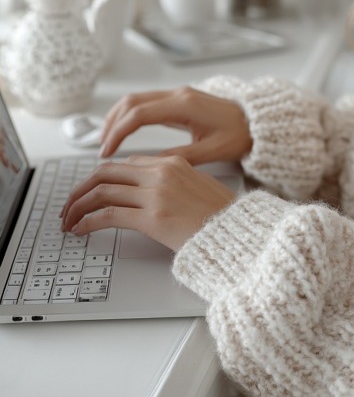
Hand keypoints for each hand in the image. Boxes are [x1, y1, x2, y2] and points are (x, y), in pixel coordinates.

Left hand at [61, 155, 235, 251]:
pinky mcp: (152, 217)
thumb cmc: (224, 217)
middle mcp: (161, 173)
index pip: (125, 164)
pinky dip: (88, 221)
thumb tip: (145, 195)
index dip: (102, 178)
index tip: (91, 192)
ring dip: (78, 206)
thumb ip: (172, 184)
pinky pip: (109, 214)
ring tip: (69, 220)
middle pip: (105, 172)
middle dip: (81, 189)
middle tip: (70, 205)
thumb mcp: (198, 189)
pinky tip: (81, 229)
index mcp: (172, 163)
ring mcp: (156, 194)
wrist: (240, 233)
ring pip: (101, 191)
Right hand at [99, 87, 252, 163]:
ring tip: (107, 140)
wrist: (259, 122)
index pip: (138, 115)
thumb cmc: (240, 136)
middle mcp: (178, 95)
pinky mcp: (179, 99)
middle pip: (131, 102)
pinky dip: (130, 115)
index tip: (107, 152)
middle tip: (101, 147)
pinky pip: (146, 102)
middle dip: (112, 124)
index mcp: (184, 106)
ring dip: (118, 117)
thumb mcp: (211, 152)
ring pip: (136, 99)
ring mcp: (178, 94)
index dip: (118, 133)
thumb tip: (150, 166)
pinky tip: (125, 130)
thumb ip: (180, 157)